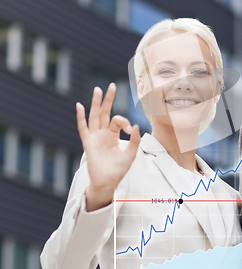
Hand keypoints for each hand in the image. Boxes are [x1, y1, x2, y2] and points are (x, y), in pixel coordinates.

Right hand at [76, 83, 140, 210]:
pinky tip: (79, 106)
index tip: (129, 130)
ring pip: (95, 116)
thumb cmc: (119, 169)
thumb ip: (134, 140)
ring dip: (96, 103)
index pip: (117, 120)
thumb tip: (135, 125)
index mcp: (112, 135)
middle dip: (108, 99)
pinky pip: (83, 128)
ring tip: (98, 89)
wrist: (108, 182)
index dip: (124, 121)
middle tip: (111, 85)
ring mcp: (94, 137)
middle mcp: (102, 134)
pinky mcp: (88, 143)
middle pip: (104, 112)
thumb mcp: (131, 153)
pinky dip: (81, 117)